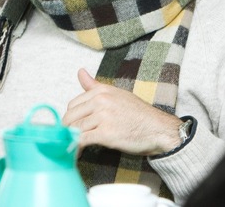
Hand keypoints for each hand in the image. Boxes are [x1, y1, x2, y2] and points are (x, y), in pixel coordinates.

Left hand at [63, 69, 182, 155]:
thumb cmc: (138, 114)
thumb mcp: (117, 94)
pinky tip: (79, 153)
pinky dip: (76, 148)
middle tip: (70, 140)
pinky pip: (82, 140)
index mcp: (102, 90)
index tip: (74, 127)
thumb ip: (95, 85)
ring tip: (73, 148)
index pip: (73, 104)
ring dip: (71, 141)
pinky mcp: (106, 133)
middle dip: (67, 130)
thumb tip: (80, 72)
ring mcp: (103, 116)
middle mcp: (101, 101)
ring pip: (75, 129)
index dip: (72, 118)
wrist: (157, 129)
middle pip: (70, 117)